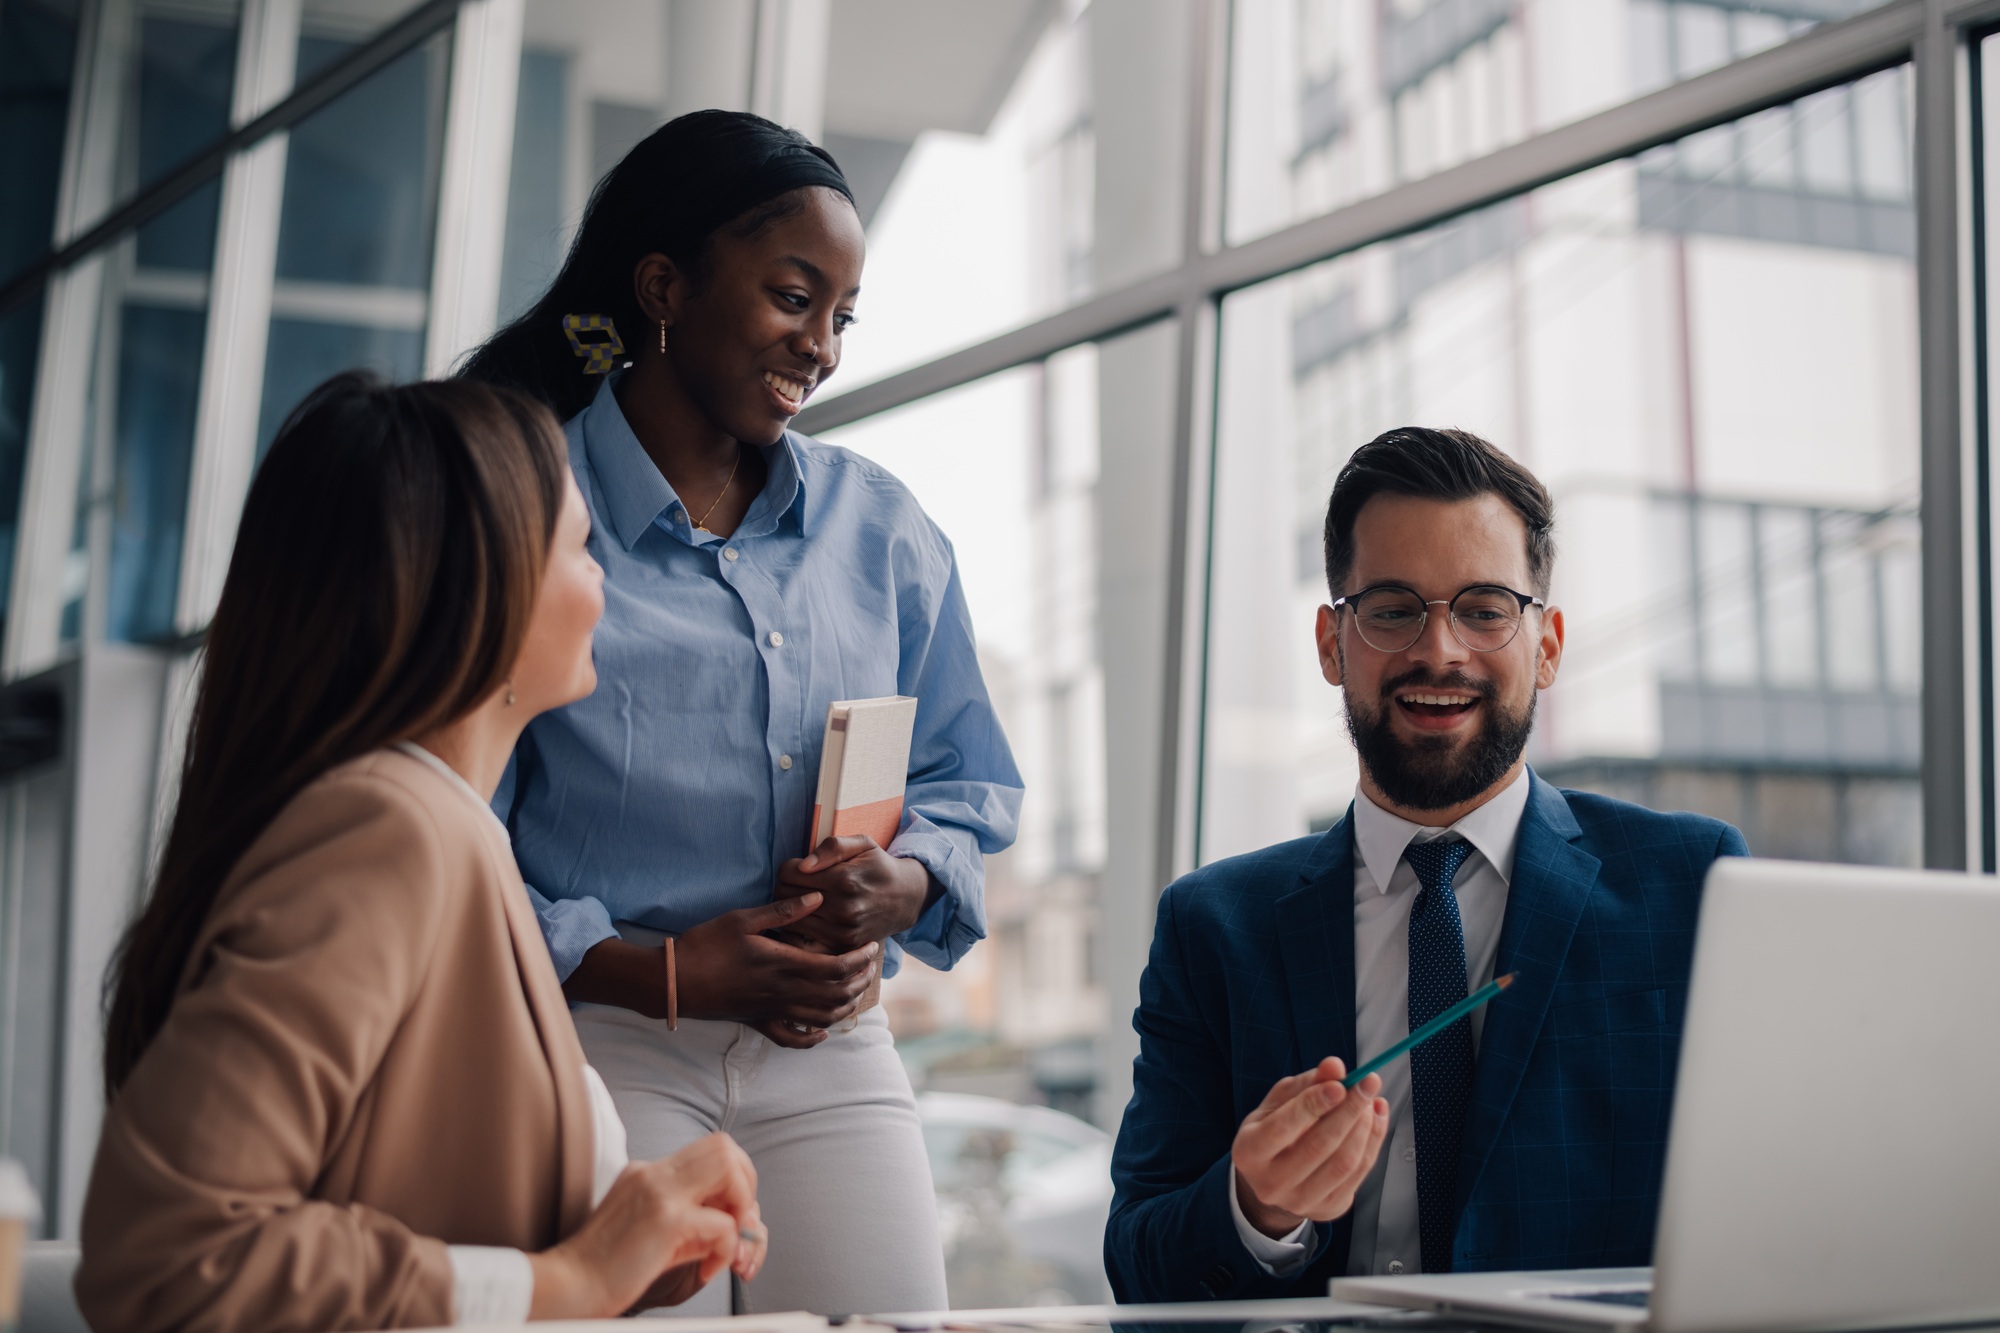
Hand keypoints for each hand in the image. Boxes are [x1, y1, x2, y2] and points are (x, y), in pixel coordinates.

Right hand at [528, 1133, 765, 1319]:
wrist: (570, 1285)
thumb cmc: (607, 1269)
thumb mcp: (653, 1234)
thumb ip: (690, 1221)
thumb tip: (736, 1224)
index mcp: (648, 1172)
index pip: (709, 1149)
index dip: (733, 1177)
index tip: (730, 1214)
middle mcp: (654, 1172)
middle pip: (724, 1146)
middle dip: (746, 1184)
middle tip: (738, 1223)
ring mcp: (659, 1191)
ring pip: (729, 1169)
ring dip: (742, 1207)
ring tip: (727, 1243)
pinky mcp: (666, 1219)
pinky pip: (724, 1224)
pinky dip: (727, 1249)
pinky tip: (706, 1271)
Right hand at [676, 894, 879, 1047]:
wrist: (674, 981)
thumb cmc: (706, 945)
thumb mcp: (743, 919)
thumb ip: (784, 911)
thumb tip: (818, 898)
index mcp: (784, 964)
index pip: (836, 967)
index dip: (859, 959)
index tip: (871, 947)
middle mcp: (784, 992)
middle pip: (837, 994)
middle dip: (860, 982)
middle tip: (870, 967)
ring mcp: (772, 1011)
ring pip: (822, 1018)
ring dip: (845, 1006)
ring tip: (856, 991)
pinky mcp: (759, 1022)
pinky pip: (791, 1039)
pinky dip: (812, 1039)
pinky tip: (822, 1032)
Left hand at [773, 836, 933, 953]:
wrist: (906, 898)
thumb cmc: (878, 866)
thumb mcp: (863, 844)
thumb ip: (832, 847)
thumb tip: (803, 865)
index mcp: (844, 878)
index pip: (788, 873)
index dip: (790, 867)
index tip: (801, 868)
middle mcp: (843, 908)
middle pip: (785, 897)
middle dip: (786, 888)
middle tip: (801, 884)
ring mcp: (843, 931)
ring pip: (790, 921)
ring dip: (792, 910)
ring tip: (805, 901)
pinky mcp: (843, 946)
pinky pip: (803, 941)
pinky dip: (801, 930)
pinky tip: (809, 920)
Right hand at [1232, 1057, 1389, 1238]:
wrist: (1273, 1180)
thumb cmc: (1274, 1132)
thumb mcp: (1279, 1103)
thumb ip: (1306, 1083)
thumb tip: (1335, 1066)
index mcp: (1249, 1152)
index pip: (1282, 1127)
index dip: (1314, 1103)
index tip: (1341, 1083)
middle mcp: (1271, 1183)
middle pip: (1319, 1146)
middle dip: (1349, 1110)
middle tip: (1368, 1083)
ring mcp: (1300, 1201)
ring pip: (1343, 1162)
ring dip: (1364, 1126)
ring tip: (1371, 1100)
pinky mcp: (1328, 1209)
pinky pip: (1359, 1174)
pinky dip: (1373, 1142)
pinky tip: (1375, 1118)